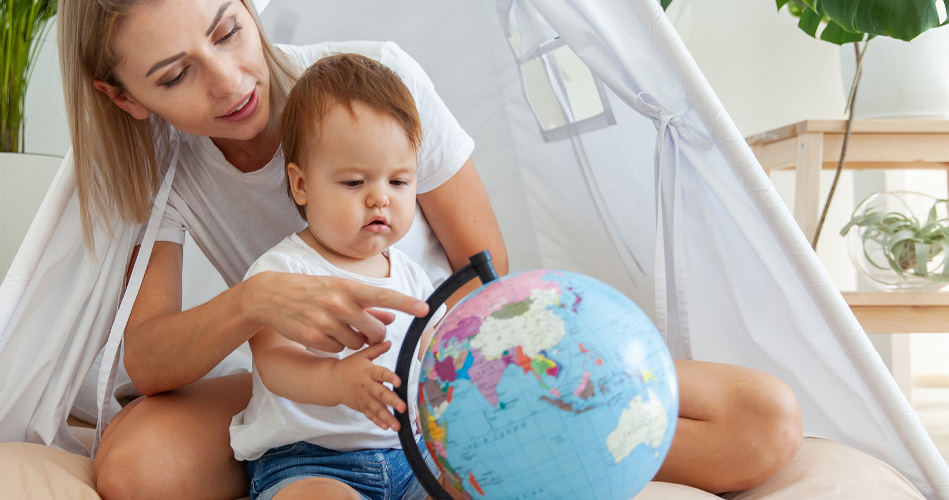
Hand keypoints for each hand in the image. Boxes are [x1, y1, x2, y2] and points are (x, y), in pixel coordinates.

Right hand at [244, 272, 428, 352]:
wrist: (271, 296)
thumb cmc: (311, 289)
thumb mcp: (338, 289)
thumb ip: (366, 304)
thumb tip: (392, 316)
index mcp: (348, 287)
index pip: (384, 296)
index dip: (407, 304)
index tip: (426, 309)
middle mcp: (339, 304)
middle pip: (375, 330)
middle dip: (375, 334)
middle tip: (366, 330)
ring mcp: (327, 322)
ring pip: (357, 344)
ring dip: (353, 340)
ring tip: (337, 326)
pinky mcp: (314, 338)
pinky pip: (338, 350)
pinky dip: (335, 346)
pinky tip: (323, 332)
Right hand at [332, 341, 405, 430]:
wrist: (331, 381)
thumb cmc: (349, 366)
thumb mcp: (361, 355)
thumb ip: (376, 349)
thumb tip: (389, 341)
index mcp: (368, 371)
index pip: (380, 373)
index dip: (390, 377)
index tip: (399, 382)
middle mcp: (366, 386)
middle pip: (380, 394)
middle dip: (392, 401)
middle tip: (403, 407)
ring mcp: (363, 398)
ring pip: (376, 408)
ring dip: (387, 417)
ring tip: (397, 425)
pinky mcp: (360, 406)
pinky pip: (370, 415)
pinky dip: (377, 421)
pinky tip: (386, 427)